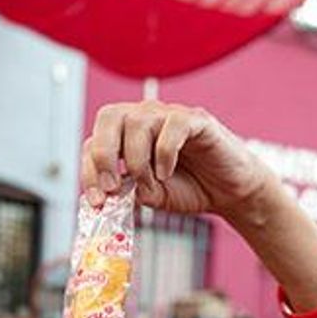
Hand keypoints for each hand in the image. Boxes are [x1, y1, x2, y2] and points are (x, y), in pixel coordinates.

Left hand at [80, 102, 266, 222]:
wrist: (227, 192)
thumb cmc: (188, 188)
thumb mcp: (151, 197)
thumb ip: (130, 193)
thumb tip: (111, 195)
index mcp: (126, 136)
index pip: (93, 142)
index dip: (89, 171)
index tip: (97, 202)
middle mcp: (144, 119)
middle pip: (108, 116)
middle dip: (104, 155)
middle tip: (114, 187)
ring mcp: (169, 116)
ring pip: (138, 122)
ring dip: (138, 161)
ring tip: (152, 184)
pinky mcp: (196, 120)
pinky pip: (172, 127)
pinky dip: (165, 154)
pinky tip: (169, 172)